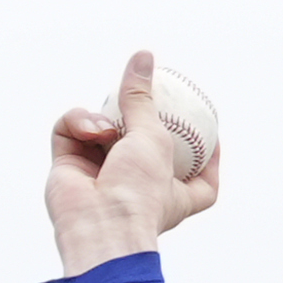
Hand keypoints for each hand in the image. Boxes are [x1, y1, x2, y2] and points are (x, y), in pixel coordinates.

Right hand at [49, 48, 217, 275]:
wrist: (99, 225)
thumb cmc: (139, 193)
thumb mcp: (155, 137)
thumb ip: (145, 98)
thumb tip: (144, 57)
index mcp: (173, 195)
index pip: (201, 183)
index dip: (210, 160)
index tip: (214, 138)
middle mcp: (137, 187)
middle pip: (142, 144)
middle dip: (138, 121)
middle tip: (139, 94)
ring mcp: (100, 175)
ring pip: (101, 128)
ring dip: (103, 119)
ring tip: (108, 129)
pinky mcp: (68, 166)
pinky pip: (70, 130)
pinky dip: (78, 123)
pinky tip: (90, 130)